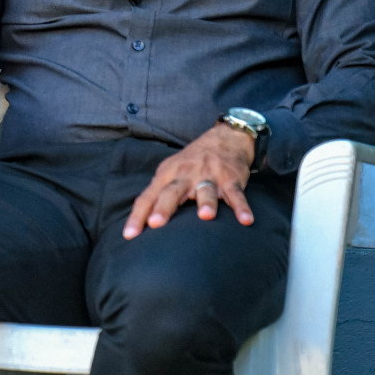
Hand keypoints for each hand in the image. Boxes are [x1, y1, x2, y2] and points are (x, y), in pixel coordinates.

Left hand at [122, 122, 255, 238]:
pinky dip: (241, 207)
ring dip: (206, 203)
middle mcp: (185, 175)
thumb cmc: (191, 163)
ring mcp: (209, 176)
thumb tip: (142, 222)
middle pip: (172, 192)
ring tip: (205, 217)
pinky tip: (245, 220)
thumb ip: (158, 194)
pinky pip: (236, 194)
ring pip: (206, 190)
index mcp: (166, 175)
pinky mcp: (231, 179)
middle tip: (156, 224)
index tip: (128, 235)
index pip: (147, 197)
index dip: (137, 216)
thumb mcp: (170, 173)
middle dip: (163, 207)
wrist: (223, 138)